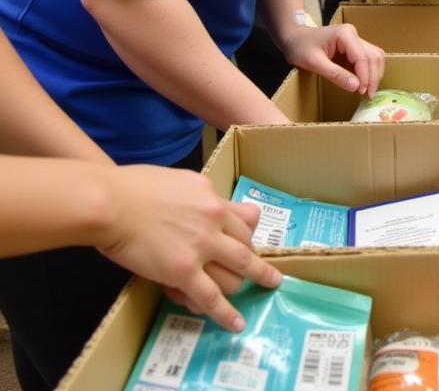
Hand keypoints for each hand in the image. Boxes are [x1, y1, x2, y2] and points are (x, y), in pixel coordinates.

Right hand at [97, 166, 281, 331]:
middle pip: (246, 247)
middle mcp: (215, 219)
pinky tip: (237, 324)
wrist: (110, 202)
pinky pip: (211, 297)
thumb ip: (198, 195)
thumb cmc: (134, 187)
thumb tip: (204, 203)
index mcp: (213, 197)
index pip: (246, 220)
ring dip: (238, 286)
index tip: (245, 245)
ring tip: (242, 298)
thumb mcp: (180, 180)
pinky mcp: (183, 271)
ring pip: (236, 273)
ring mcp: (202, 246)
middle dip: (254, 264)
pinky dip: (227, 313)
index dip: (247, 237)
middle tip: (262, 274)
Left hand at [279, 23, 384, 96]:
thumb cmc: (300, 48)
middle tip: (368, 95)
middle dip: (373, 77)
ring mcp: (355, 39)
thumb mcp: (314, 63)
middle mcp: (354, 34)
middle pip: (373, 56)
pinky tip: (364, 84)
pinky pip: (368, 58)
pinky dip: (369, 72)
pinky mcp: (354, 46)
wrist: (294, 38)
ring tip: (368, 91)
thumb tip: (356, 87)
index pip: (363, 57)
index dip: (365, 76)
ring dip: (374, 74)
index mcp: (345, 34)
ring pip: (375, 56)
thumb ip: (335, 74)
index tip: (362, 93)